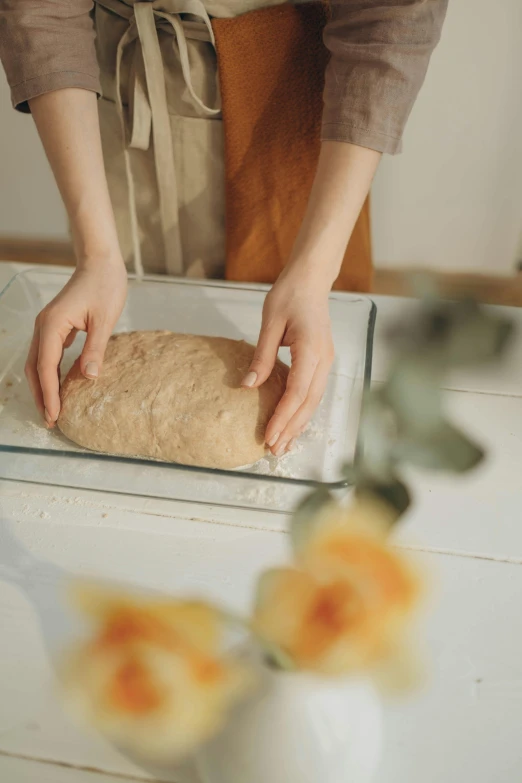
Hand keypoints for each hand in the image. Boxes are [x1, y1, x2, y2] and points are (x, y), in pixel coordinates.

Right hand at [25, 259, 126, 426]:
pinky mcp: (56, 325)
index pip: (46, 367)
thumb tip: (89, 377)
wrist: (100, 261)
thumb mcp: (105, 319)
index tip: (54, 415)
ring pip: (38, 362)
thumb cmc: (105, 285)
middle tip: (50, 421)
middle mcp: (44, 326)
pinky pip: (47, 354)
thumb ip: (95, 348)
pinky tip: (59, 386)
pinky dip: (49, 372)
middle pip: (35, 368)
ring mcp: (48, 325)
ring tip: (51, 409)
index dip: (49, 394)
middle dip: (41, 395)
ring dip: (43, 386)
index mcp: (53, 325)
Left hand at [242, 268, 333, 455]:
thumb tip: (248, 386)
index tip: (269, 435)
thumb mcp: (270, 324)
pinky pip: (313, 392)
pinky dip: (302, 411)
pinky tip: (292, 423)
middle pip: (308, 403)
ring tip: (283, 445)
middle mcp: (323, 360)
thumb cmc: (289, 295)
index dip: (283, 417)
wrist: (310, 280)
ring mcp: (325, 361)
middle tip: (274, 450)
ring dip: (298, 424)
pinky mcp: (322, 361)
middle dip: (291, 428)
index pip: (297, 393)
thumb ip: (261, 357)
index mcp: (311, 350)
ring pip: (313, 401)